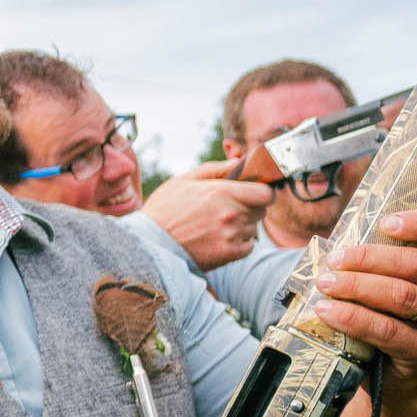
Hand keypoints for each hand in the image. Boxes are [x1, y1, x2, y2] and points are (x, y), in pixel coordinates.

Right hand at [139, 161, 272, 269]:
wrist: (150, 243)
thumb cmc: (164, 209)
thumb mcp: (184, 180)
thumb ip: (214, 169)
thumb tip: (238, 162)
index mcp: (222, 192)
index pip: (266, 193)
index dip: (263, 192)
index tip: (254, 192)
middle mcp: (232, 213)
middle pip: (261, 210)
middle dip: (249, 207)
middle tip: (228, 208)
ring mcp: (232, 235)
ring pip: (253, 227)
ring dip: (242, 225)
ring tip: (216, 225)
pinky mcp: (231, 253)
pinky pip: (248, 245)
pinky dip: (238, 241)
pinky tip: (218, 238)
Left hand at [313, 207, 416, 387]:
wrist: (399, 374)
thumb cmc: (394, 313)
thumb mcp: (398, 280)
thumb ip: (386, 257)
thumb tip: (340, 239)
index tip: (385, 222)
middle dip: (368, 258)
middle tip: (333, 259)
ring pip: (403, 296)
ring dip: (357, 286)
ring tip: (325, 283)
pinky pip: (389, 330)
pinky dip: (353, 318)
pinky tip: (327, 310)